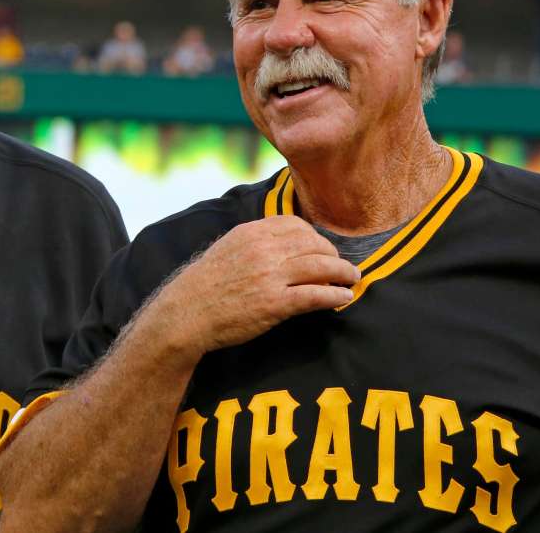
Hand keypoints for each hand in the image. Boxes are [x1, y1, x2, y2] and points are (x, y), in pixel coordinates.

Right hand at [147, 215, 359, 362]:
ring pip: (321, 266)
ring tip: (352, 278)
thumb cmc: (205, 284)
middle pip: (314, 244)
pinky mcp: (275, 304)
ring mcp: (270, 277)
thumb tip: (283, 243)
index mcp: (252, 233)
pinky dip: (335, 294)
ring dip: (343, 272)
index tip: (323, 248)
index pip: (296, 226)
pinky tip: (344, 297)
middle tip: (343, 265)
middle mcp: (264, 250)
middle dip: (333, 255)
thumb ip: (255, 242)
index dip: (316, 237)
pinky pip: (315, 295)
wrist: (186, 313)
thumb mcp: (227, 249)